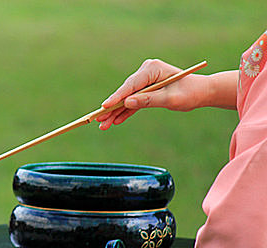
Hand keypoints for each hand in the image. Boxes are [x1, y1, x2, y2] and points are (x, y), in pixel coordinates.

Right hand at [97, 59, 213, 129]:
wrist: (202, 92)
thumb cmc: (190, 93)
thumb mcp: (170, 99)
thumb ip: (148, 100)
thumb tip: (126, 103)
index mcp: (152, 69)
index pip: (131, 85)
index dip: (116, 97)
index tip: (104, 106)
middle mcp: (146, 72)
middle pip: (125, 92)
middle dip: (112, 108)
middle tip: (98, 120)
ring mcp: (144, 81)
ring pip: (126, 99)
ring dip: (115, 112)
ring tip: (103, 125)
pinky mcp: (145, 90)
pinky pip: (133, 102)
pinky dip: (124, 112)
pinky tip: (115, 121)